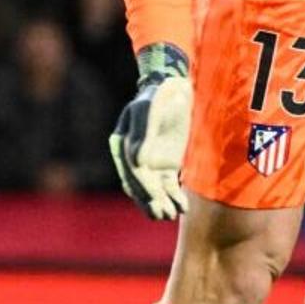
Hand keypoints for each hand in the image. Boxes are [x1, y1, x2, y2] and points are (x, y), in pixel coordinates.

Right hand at [110, 42, 194, 221]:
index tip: (154, 199)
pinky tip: (182, 206)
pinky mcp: (165, 165)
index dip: (142, 186)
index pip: (132, 170)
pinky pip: (167, 185)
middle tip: (161, 215)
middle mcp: (133, 156)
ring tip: (171, 215)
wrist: (173, 88)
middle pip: (140, 184)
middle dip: (150, 201)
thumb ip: (144, 134)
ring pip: (153, 189)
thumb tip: (139, 162)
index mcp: (122, 143)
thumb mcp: (150, 109)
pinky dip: (173, 196)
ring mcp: (150, 162)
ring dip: (160, 203)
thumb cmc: (159, 95)